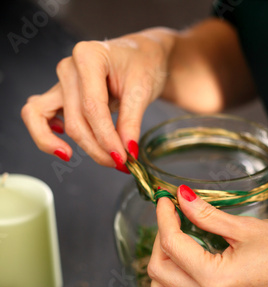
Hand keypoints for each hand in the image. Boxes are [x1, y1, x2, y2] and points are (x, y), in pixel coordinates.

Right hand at [21, 29, 174, 169]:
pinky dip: (46, 135)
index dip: (107, 138)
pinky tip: (65, 148)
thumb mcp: (143, 90)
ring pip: (50, 121)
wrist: (139, 57)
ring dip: (78, 146)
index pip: (92, 107)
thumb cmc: (141, 64)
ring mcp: (60, 82)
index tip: (122, 158)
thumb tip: (126, 151)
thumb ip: (131, 122)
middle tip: (120, 163)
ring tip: (101, 159)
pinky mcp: (58, 96)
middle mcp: (68, 68)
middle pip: (74, 120)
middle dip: (97, 148)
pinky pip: (38, 116)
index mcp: (88, 57)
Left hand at [148, 185, 267, 286]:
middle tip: (173, 223)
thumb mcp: (245, 227)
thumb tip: (181, 197)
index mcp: (214, 278)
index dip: (164, 216)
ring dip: (159, 286)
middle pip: (159, 274)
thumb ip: (206, 214)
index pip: (171, 244)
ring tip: (172, 260)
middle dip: (159, 242)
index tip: (167, 200)